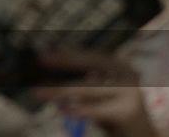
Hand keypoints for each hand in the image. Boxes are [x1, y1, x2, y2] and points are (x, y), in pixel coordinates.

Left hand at [33, 50, 158, 136]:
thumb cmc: (118, 115)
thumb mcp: (100, 95)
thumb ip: (84, 83)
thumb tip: (53, 73)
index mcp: (120, 67)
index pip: (91, 55)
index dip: (69, 53)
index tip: (47, 53)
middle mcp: (127, 75)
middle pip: (91, 65)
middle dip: (64, 62)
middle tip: (40, 60)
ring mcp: (129, 92)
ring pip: (89, 88)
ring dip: (61, 89)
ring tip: (39, 91)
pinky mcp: (128, 112)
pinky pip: (97, 110)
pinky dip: (79, 109)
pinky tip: (63, 109)